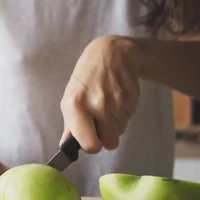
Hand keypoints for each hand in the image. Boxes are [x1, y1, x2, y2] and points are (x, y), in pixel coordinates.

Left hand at [60, 35, 140, 151]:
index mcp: (77, 105)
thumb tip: (66, 146)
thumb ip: (70, 125)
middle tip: (100, 123)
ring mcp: (118, 101)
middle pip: (110, 143)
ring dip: (114, 124)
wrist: (111, 53)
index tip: (90, 139)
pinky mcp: (133, 98)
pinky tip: (116, 98)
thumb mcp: (70, 97)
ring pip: (120, 131)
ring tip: (107, 106)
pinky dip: (123, 113)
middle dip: (106, 137)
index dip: (91, 146)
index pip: (90, 144)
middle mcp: (99, 104)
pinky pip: (129, 119)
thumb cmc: (86, 79)